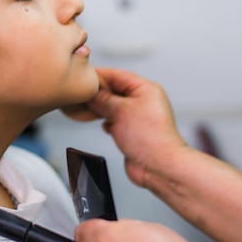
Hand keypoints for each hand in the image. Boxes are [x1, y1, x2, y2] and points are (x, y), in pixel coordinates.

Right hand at [63, 68, 185, 186]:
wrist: (159, 167)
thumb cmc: (150, 139)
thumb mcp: (120, 111)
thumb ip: (102, 99)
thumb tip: (90, 92)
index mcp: (146, 89)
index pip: (117, 75)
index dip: (99, 75)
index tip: (83, 76)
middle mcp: (143, 101)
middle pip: (114, 90)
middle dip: (99, 94)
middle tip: (82, 95)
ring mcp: (138, 116)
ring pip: (113, 106)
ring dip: (102, 109)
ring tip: (90, 110)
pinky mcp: (132, 131)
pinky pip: (115, 120)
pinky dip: (107, 122)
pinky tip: (105, 126)